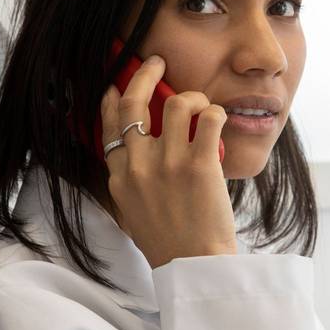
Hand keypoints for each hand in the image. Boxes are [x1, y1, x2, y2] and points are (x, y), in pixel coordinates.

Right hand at [100, 56, 237, 269]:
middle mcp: (138, 165)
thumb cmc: (168, 244)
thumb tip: (136, 155)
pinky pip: (209, 118)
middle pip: (134, 102)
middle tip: (157, 62)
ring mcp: (168, 163)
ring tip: (202, 108)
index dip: (114, 97)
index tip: (117, 83)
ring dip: (193, 98)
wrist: (192, 267)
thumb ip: (131, 181)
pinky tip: (220, 123)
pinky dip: (216, 114)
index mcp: (119, 177)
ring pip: (177, 104)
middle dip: (145, 73)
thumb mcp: (132, 212)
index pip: (109, 124)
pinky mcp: (199, 165)